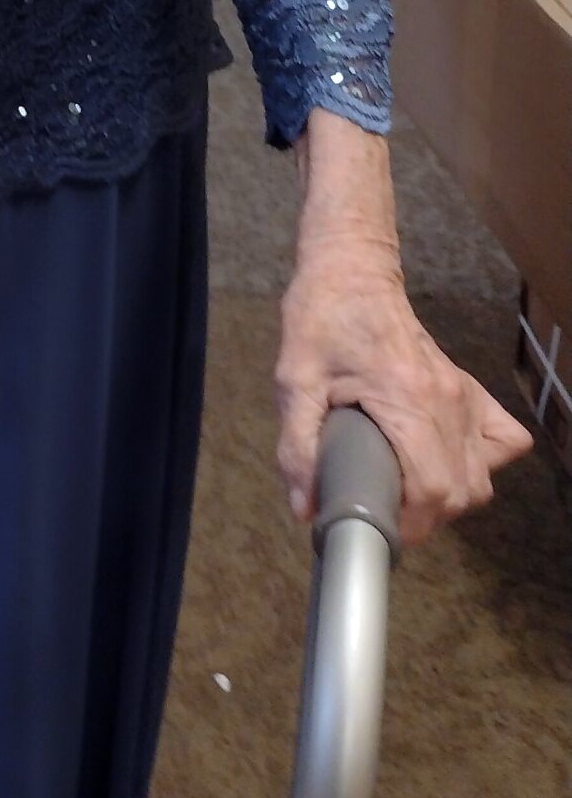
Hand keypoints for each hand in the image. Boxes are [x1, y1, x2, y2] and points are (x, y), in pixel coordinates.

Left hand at [275, 245, 530, 544]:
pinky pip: (502, 439)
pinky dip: (483, 462)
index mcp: (406, 399)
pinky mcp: (467, 388)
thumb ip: (298, 446)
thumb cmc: (320, 319)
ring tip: (405, 492)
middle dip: (425, 517)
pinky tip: (444, 461)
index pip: (433, 489)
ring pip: (482, 476)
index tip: (377, 527)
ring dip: (450, 497)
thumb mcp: (294, 380)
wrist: (352, 270)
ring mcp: (463, 394)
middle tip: (383, 511)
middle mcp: (447, 401)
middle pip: (462, 491)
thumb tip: (305, 507)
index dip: (409, 523)